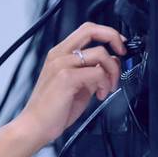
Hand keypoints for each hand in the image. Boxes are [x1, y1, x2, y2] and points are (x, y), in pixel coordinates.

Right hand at [18, 22, 126, 146]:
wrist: (35, 126)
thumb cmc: (52, 111)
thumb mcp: (77, 86)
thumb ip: (91, 73)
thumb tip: (110, 66)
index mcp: (60, 54)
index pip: (87, 30)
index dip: (108, 34)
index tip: (119, 46)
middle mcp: (60, 55)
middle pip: (92, 29)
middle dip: (114, 38)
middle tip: (122, 54)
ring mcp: (62, 64)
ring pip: (100, 53)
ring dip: (112, 70)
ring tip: (108, 87)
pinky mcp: (66, 78)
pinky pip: (97, 72)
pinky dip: (105, 84)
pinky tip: (100, 95)